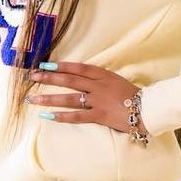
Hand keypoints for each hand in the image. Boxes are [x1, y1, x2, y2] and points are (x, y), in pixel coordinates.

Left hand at [26, 61, 149, 137]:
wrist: (148, 110)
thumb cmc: (132, 96)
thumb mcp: (115, 81)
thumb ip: (98, 79)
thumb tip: (79, 78)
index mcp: (103, 75)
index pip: (77, 68)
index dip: (60, 66)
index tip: (44, 65)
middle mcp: (98, 86)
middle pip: (69, 80)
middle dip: (48, 78)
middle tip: (32, 77)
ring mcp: (98, 100)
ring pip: (69, 98)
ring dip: (49, 98)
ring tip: (33, 99)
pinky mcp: (99, 115)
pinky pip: (77, 116)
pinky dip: (62, 116)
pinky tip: (48, 116)